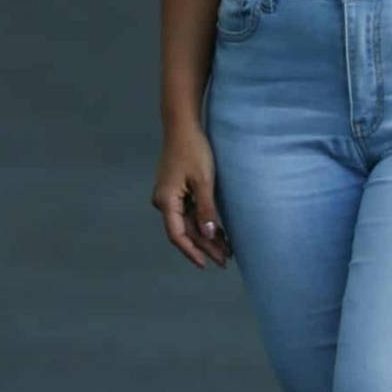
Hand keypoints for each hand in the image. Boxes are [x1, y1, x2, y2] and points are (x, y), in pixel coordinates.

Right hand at [151, 126, 231, 269]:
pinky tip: (219, 232)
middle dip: (205, 246)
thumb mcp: (203, 181)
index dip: (191, 251)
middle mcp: (165, 202)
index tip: (205, 264)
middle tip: (225, 261)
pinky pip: (190, 212)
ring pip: (189, 223)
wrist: (182, 127)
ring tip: (226, 250)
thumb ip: (205, 209)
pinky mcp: (177, 191)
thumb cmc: (193, 150)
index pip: (177, 235)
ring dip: (206, 236)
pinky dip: (204, 223)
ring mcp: (170, 197)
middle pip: (185, 231)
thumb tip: (208, 234)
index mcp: (166, 201)